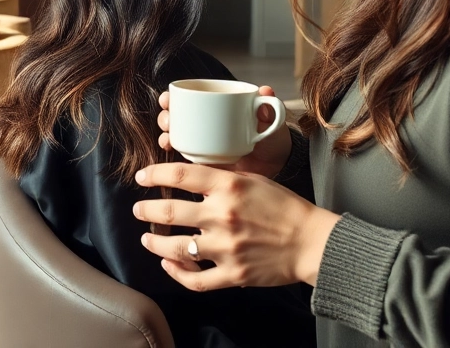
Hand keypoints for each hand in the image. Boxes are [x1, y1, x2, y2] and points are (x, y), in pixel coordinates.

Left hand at [134, 163, 340, 289]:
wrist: (311, 242)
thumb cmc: (284, 207)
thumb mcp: (254, 179)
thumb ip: (221, 176)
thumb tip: (189, 170)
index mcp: (229, 187)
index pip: (180, 175)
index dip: (154, 174)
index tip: (142, 177)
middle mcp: (223, 215)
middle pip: (169, 212)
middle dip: (146, 210)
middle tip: (138, 209)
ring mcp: (226, 247)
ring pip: (175, 247)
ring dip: (154, 242)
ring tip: (147, 238)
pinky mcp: (232, 273)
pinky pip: (194, 278)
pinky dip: (176, 273)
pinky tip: (168, 264)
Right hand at [157, 86, 291, 178]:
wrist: (278, 166)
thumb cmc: (275, 138)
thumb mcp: (272, 122)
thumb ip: (269, 108)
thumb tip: (266, 90)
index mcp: (218, 107)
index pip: (190, 97)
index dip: (173, 96)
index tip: (167, 99)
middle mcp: (207, 122)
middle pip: (177, 115)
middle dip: (165, 116)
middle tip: (167, 121)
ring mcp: (204, 141)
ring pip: (177, 134)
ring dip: (165, 134)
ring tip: (167, 139)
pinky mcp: (205, 161)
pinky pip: (185, 154)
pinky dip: (175, 152)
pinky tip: (171, 152)